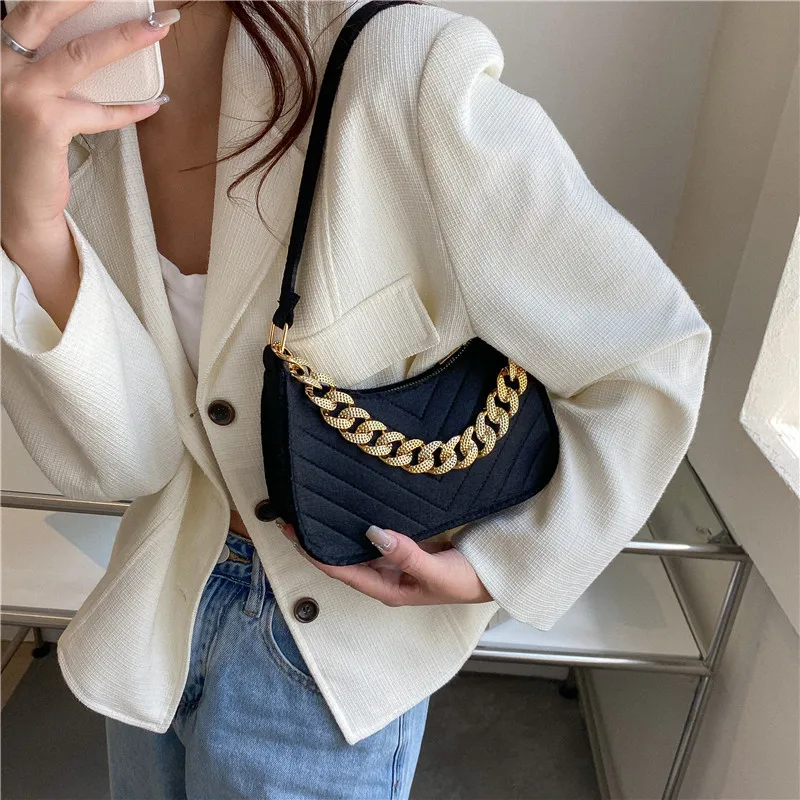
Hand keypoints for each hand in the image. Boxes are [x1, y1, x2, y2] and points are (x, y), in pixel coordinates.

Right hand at [1, 0, 176, 231]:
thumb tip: (100, 46)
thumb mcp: (30, 96)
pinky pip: (98, 111)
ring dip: (124, 39)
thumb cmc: (27, 146)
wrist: (14, 200)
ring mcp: (19, 93)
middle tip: (138, 0)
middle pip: (47, 14)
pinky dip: (129, 109)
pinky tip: (153, 104)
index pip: (28, 9)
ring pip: (79, 55)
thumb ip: (48, 69)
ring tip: (156, 30)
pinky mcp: (44, 123)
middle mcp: (0, 66)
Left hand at [277, 521, 493, 606]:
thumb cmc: (469, 580)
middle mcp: (387, 576)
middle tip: (292, 518)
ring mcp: (396, 561)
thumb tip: (372, 533)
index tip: (294, 535)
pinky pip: (376, 535)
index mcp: (389, 588)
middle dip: (318, 542)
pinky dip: (360, 523)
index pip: (343, 571)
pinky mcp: (407, 546)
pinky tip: (351, 508)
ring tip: (314, 511)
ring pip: (358, 546)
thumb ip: (406, 554)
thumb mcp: (437, 571)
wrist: (499, 574)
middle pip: (344, 559)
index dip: (316, 555)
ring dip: (337, 531)